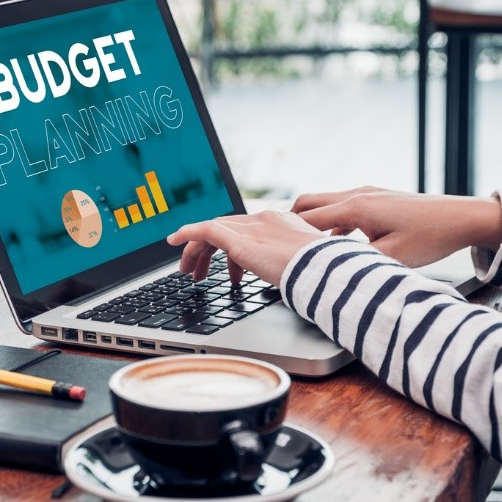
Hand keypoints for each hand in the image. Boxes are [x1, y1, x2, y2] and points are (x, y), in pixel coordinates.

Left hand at [166, 211, 324, 285]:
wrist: (327, 272)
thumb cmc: (324, 275)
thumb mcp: (309, 267)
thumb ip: (296, 267)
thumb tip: (292, 281)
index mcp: (283, 224)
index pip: (247, 229)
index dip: (232, 248)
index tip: (229, 267)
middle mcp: (265, 220)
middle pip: (227, 228)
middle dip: (209, 251)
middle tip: (199, 272)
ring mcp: (253, 228)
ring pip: (213, 230)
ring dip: (197, 251)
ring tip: (189, 273)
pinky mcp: (241, 240)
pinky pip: (206, 230)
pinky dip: (188, 233)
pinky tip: (174, 241)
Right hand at [292, 186, 501, 267]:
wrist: (461, 217)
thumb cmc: (430, 237)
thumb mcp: (391, 259)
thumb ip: (356, 264)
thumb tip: (331, 275)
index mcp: (356, 209)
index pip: (307, 220)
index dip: (283, 234)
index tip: (266, 247)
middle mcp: (358, 194)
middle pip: (308, 203)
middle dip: (288, 222)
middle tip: (273, 243)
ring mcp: (368, 192)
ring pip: (325, 203)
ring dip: (311, 222)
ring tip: (301, 247)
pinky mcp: (377, 196)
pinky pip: (342, 206)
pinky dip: (331, 222)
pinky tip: (336, 243)